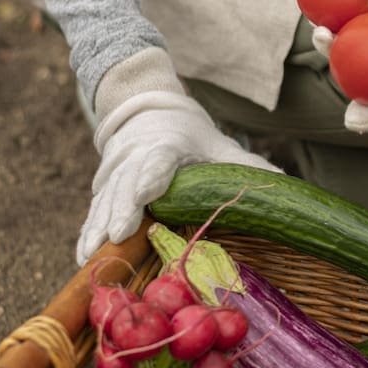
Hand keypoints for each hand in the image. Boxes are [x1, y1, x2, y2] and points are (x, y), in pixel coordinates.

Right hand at [76, 90, 280, 264]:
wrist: (146, 111)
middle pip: (128, 185)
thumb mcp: (219, 145)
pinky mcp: (105, 188)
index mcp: (168, 144)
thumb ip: (246, 165)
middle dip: (122, 209)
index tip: (147, 193)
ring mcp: (117, 174)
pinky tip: (84, 256)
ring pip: (106, 200)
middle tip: (119, 233)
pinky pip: (94, 211)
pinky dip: (88, 232)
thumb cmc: (190, 136)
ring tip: (94, 254)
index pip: (160, 160)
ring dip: (99, 227)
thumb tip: (283, 179)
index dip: (153, 176)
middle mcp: (137, 158)